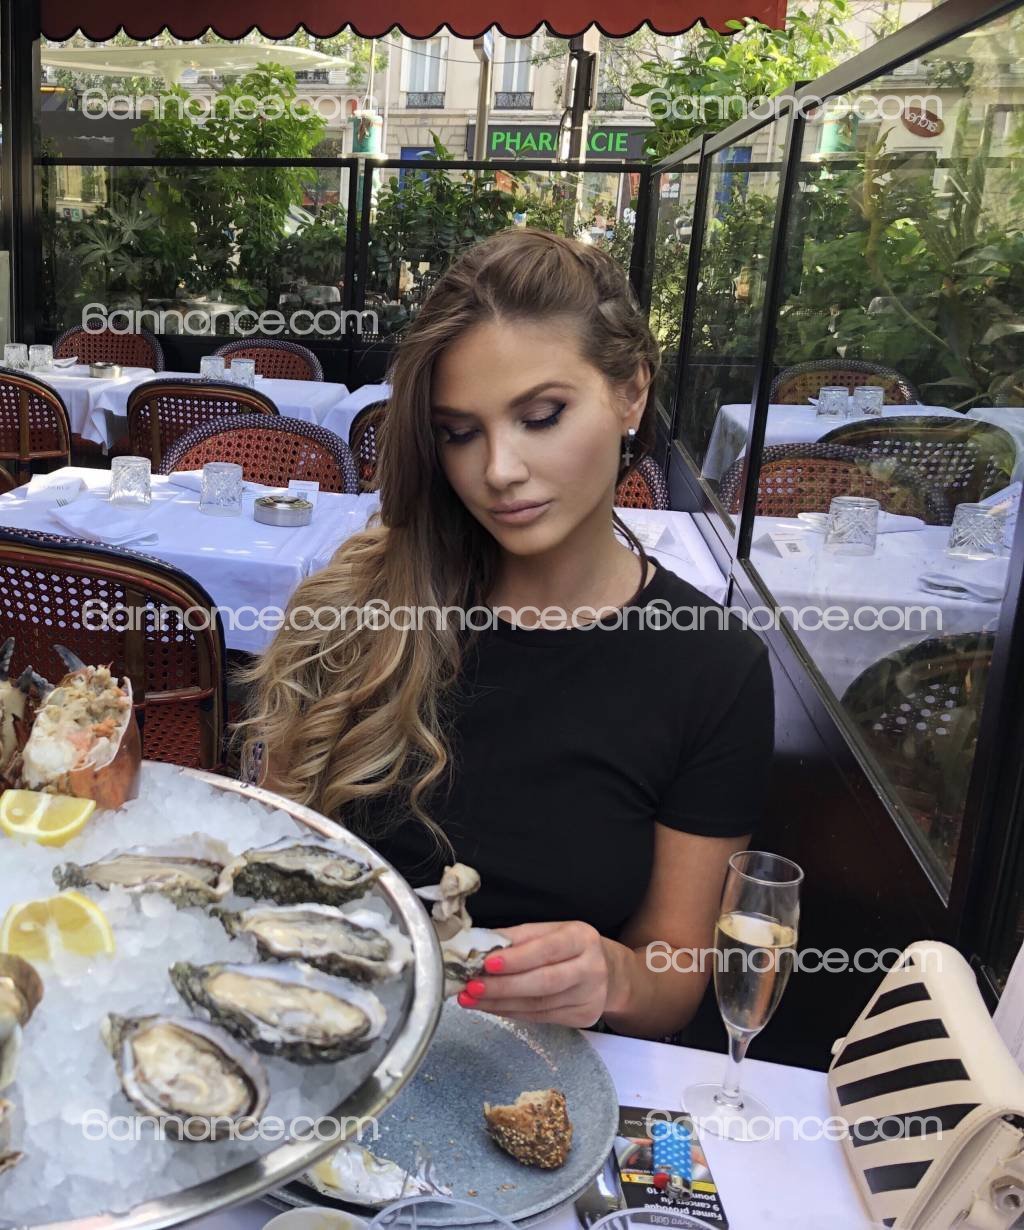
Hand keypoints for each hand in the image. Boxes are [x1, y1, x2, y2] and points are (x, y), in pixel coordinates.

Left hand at [456, 921, 613, 1027]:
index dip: (516, 958)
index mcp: (582, 938)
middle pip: (543, 982)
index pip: (546, 949)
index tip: (486, 963)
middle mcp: (591, 968)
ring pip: (538, 1005)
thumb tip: (478, 945)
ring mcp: (589, 997)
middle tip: (471, 987)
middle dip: (503, 986)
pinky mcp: (583, 1018)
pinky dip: (511, 1012)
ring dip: (500, 1003)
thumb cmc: (570, 946)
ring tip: (470, 999)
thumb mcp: (550, 931)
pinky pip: (540, 1017)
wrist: (609, 971)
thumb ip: (518, 938)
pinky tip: (491, 1007)